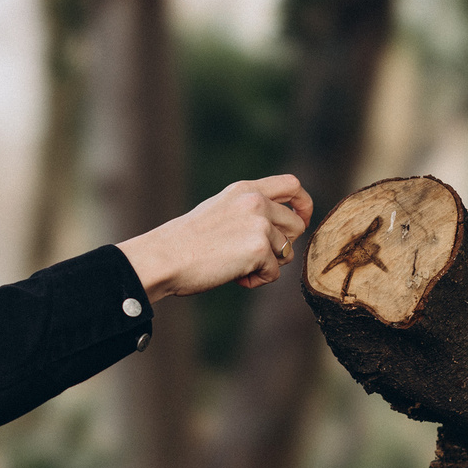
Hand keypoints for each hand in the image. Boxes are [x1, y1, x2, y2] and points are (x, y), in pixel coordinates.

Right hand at [116, 175, 312, 300]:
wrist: (165, 257)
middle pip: (297, 225)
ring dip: (267, 266)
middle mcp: (255, 202)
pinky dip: (256, 281)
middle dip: (284, 246)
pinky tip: (234, 277)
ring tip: (237, 267)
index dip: (303, 205)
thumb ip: (249, 211)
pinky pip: (274, 273)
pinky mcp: (259, 249)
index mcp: (245, 189)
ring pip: (287, 252)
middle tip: (256, 258)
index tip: (300, 220)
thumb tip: (281, 231)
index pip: (292, 185)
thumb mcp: (220, 211)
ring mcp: (259, 224)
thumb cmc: (186, 243)